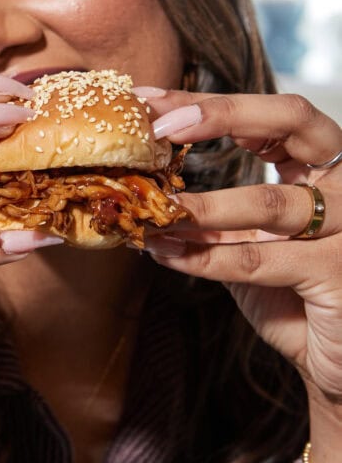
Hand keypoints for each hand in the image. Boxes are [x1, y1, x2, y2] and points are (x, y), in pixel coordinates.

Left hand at [136, 89, 341, 403]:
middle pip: (290, 120)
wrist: (333, 361)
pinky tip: (165, 253)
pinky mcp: (337, 273)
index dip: (213, 102)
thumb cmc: (291, 293)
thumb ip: (212, 213)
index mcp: (323, 162)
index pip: (272, 112)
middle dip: (221, 115)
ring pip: (269, 201)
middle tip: (161, 126)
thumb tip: (140, 186)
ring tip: (153, 208)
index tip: (154, 101)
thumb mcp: (248, 240)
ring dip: (200, 206)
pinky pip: (260, 261)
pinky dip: (205, 258)